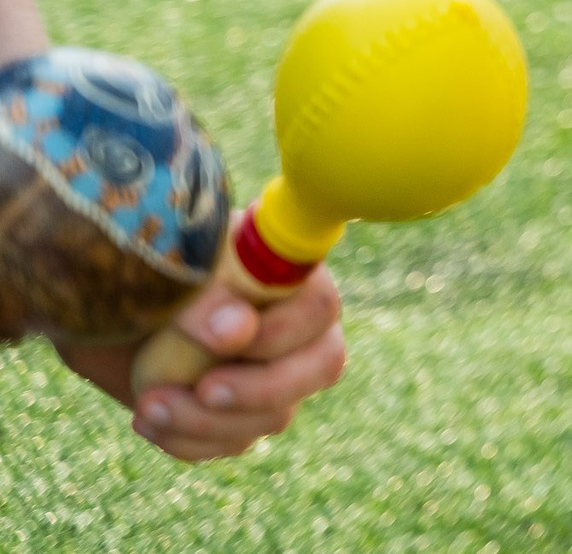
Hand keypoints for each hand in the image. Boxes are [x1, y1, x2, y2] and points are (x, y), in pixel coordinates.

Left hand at [53, 271, 346, 461]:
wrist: (105, 311)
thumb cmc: (141, 276)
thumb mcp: (166, 272)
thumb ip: (205, 294)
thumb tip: (236, 330)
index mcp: (288, 273)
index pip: (318, 305)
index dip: (282, 330)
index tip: (223, 339)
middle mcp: (298, 324)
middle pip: (321, 366)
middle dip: (261, 389)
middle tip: (205, 391)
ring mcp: (276, 374)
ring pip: (273, 416)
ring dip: (207, 420)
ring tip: (148, 405)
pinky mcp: (242, 415)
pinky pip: (232, 443)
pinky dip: (187, 440)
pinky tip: (147, 419)